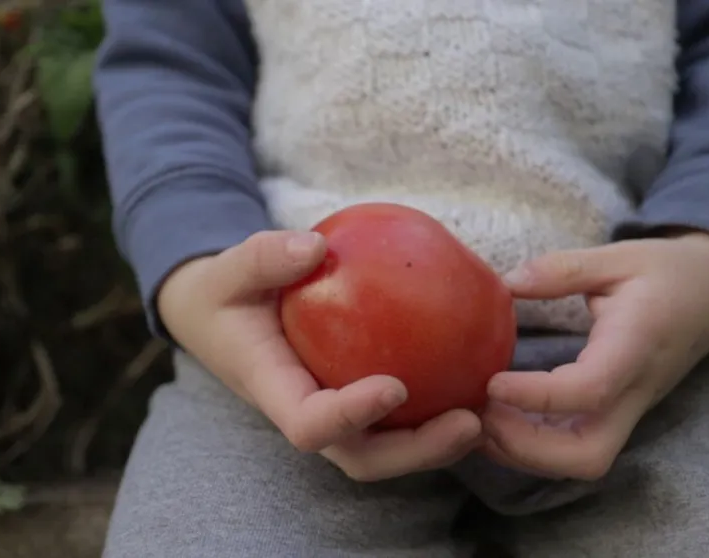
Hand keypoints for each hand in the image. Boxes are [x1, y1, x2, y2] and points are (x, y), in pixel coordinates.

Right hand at [158, 230, 481, 481]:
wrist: (220, 317)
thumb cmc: (226, 293)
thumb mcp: (229, 269)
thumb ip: (263, 257)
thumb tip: (315, 246)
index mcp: (273, 389)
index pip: (310, 425)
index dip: (351, 417)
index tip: (395, 386)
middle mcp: (308, 411)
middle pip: (363, 456)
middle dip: (417, 453)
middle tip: (470, 423)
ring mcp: (334, 412)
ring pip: (388, 446)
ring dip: (439, 442)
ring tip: (488, 412)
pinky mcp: (355, 398)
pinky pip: (400, 416)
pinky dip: (439, 406)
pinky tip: (479, 374)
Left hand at [481, 230, 708, 479]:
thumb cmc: (666, 273)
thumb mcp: (619, 256)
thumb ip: (562, 270)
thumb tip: (506, 283)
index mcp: (637, 346)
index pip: (591, 389)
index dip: (537, 395)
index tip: (491, 383)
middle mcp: (635, 391)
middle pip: (588, 455)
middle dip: (527, 449)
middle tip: (480, 413)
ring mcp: (629, 410)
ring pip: (581, 462)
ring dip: (524, 453)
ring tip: (478, 417)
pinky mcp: (617, 415)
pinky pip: (575, 449)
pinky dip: (531, 446)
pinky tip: (497, 418)